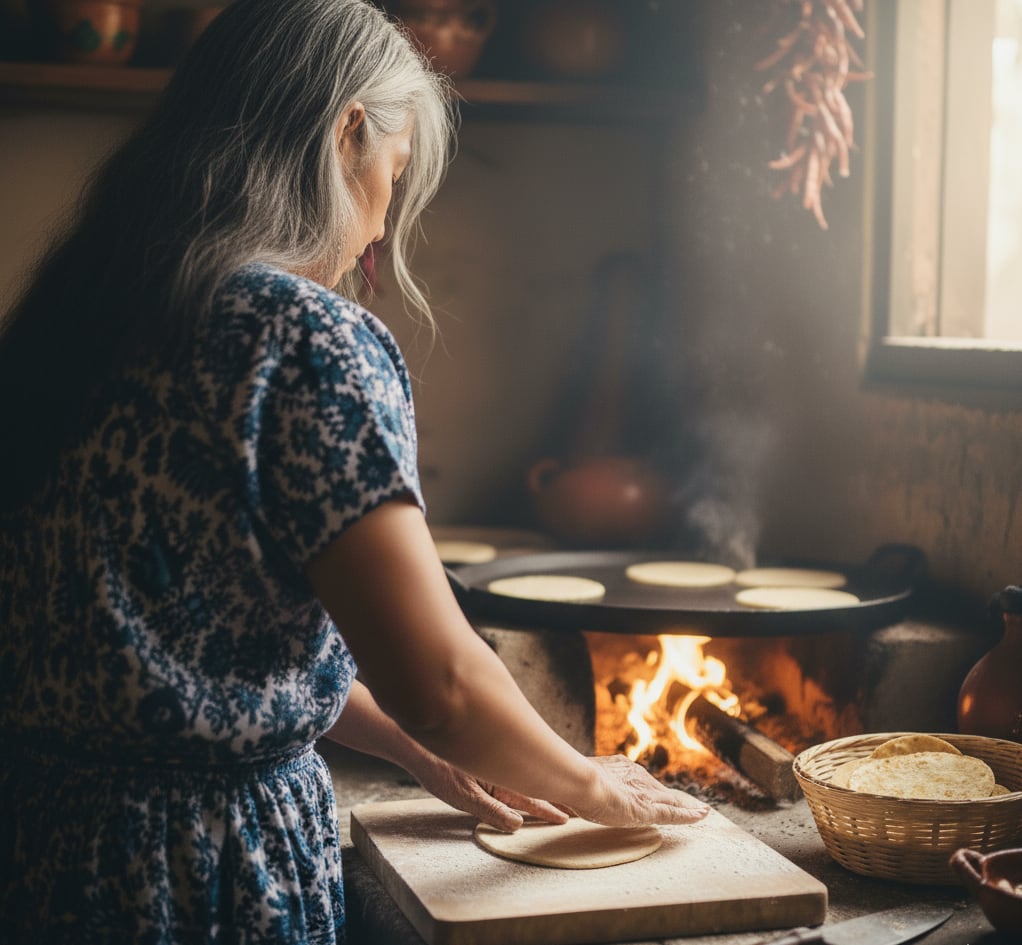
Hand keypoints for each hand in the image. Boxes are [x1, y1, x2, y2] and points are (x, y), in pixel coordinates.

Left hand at [411, 749, 568, 832]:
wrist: (418, 746)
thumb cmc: (438, 770)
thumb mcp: (463, 796)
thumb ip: (491, 810)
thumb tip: (518, 825)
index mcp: (500, 782)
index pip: (531, 800)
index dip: (549, 810)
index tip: (567, 817)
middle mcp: (501, 773)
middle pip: (533, 787)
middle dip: (553, 795)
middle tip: (575, 805)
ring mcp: (493, 768)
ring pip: (524, 779)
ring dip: (541, 786)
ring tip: (560, 792)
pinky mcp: (484, 764)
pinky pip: (512, 773)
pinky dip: (525, 778)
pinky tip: (529, 781)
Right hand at [566, 755, 710, 827]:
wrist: (579, 780)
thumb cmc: (574, 782)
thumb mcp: (581, 784)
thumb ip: (585, 788)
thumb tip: (568, 801)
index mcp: (621, 768)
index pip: (641, 781)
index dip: (652, 789)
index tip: (658, 793)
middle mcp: (637, 778)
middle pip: (661, 790)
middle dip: (674, 798)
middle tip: (688, 804)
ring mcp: (644, 793)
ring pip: (672, 801)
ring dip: (687, 806)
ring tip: (702, 811)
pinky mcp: (649, 809)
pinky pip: (674, 814)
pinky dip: (689, 815)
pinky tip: (702, 816)